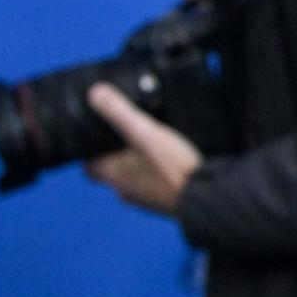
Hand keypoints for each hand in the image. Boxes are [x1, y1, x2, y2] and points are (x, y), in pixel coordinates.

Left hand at [82, 84, 202, 216]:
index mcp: (113, 175)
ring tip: (156, 147)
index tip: (102, 137)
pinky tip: (173, 164)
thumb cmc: (172, 166)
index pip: (89, 166)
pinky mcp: (165, 204)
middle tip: (133, 137)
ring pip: (134, 180)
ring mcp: (145, 200)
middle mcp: (124, 191)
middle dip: (118, 157)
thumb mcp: (145, 132)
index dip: (93, 152)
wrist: (207, 198)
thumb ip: (119, 112)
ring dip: (139, 166)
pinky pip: (154, 188)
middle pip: (112, 173)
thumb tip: (94, 92)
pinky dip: (158, 176)